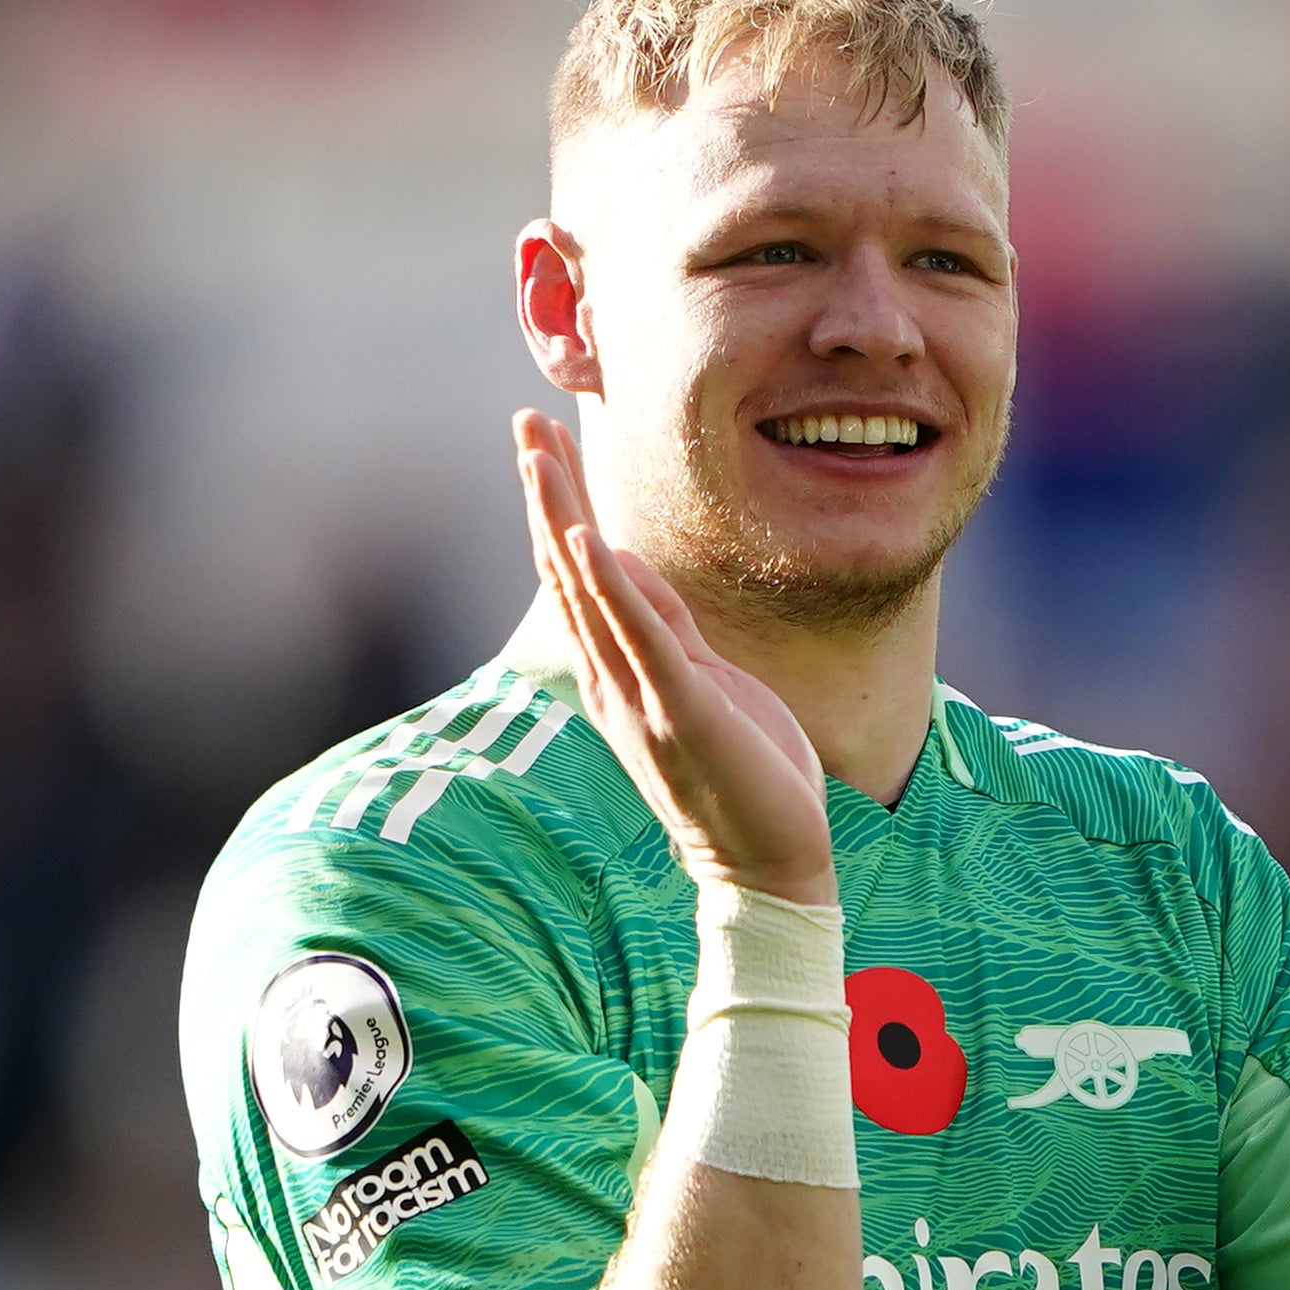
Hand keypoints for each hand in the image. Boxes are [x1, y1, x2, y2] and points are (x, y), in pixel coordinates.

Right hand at [516, 409, 838, 905]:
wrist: (767, 871)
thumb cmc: (745, 780)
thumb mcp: (706, 684)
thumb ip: (669, 630)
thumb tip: (629, 567)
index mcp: (621, 673)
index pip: (579, 574)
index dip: (559, 505)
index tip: (543, 441)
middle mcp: (615, 681)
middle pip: (567, 568)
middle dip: (547, 490)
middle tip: (523, 418)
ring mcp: (642, 696)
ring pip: (589, 591)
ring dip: (562, 515)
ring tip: (537, 451)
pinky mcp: (681, 712)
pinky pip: (639, 639)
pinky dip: (609, 586)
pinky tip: (586, 536)